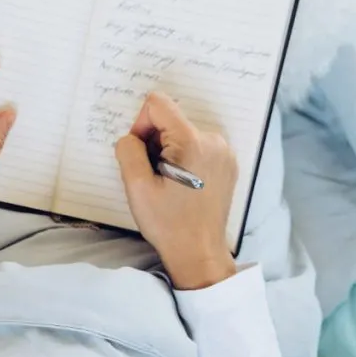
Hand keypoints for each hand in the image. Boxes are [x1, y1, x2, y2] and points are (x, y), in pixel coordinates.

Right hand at [115, 92, 237, 289]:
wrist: (199, 252)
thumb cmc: (169, 224)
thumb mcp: (136, 187)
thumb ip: (128, 149)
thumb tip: (132, 137)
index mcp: (192, 142)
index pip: (158, 104)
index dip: (140, 125)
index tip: (141, 154)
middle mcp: (214, 140)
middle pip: (171, 119)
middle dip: (155, 142)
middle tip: (154, 177)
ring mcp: (224, 152)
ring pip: (182, 133)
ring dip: (168, 152)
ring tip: (169, 184)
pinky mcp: (227, 163)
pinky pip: (197, 146)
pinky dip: (184, 159)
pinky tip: (182, 186)